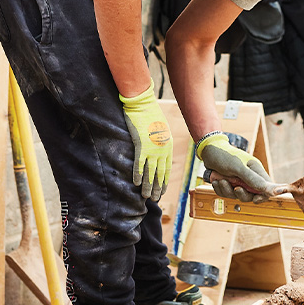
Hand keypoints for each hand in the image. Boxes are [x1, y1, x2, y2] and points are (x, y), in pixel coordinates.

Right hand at [119, 80, 171, 200]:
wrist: (142, 104)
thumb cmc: (150, 116)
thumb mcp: (161, 130)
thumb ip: (161, 142)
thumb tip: (158, 152)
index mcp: (167, 146)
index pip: (167, 169)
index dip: (164, 182)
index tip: (162, 192)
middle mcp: (162, 149)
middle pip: (160, 173)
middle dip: (157, 188)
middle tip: (154, 199)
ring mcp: (152, 148)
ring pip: (150, 172)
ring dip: (148, 186)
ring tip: (145, 196)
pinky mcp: (141, 145)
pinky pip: (140, 163)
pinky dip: (138, 174)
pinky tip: (136, 183)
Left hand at [197, 133, 273, 202]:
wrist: (208, 151)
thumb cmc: (224, 155)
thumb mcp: (238, 168)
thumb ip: (253, 179)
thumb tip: (269, 190)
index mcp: (256, 171)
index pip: (268, 187)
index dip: (264, 195)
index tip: (255, 199)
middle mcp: (250, 177)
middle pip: (252, 195)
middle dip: (242, 194)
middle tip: (235, 188)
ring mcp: (239, 181)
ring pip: (237, 195)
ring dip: (227, 190)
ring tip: (220, 180)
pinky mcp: (229, 184)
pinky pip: (227, 194)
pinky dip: (220, 189)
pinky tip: (216, 181)